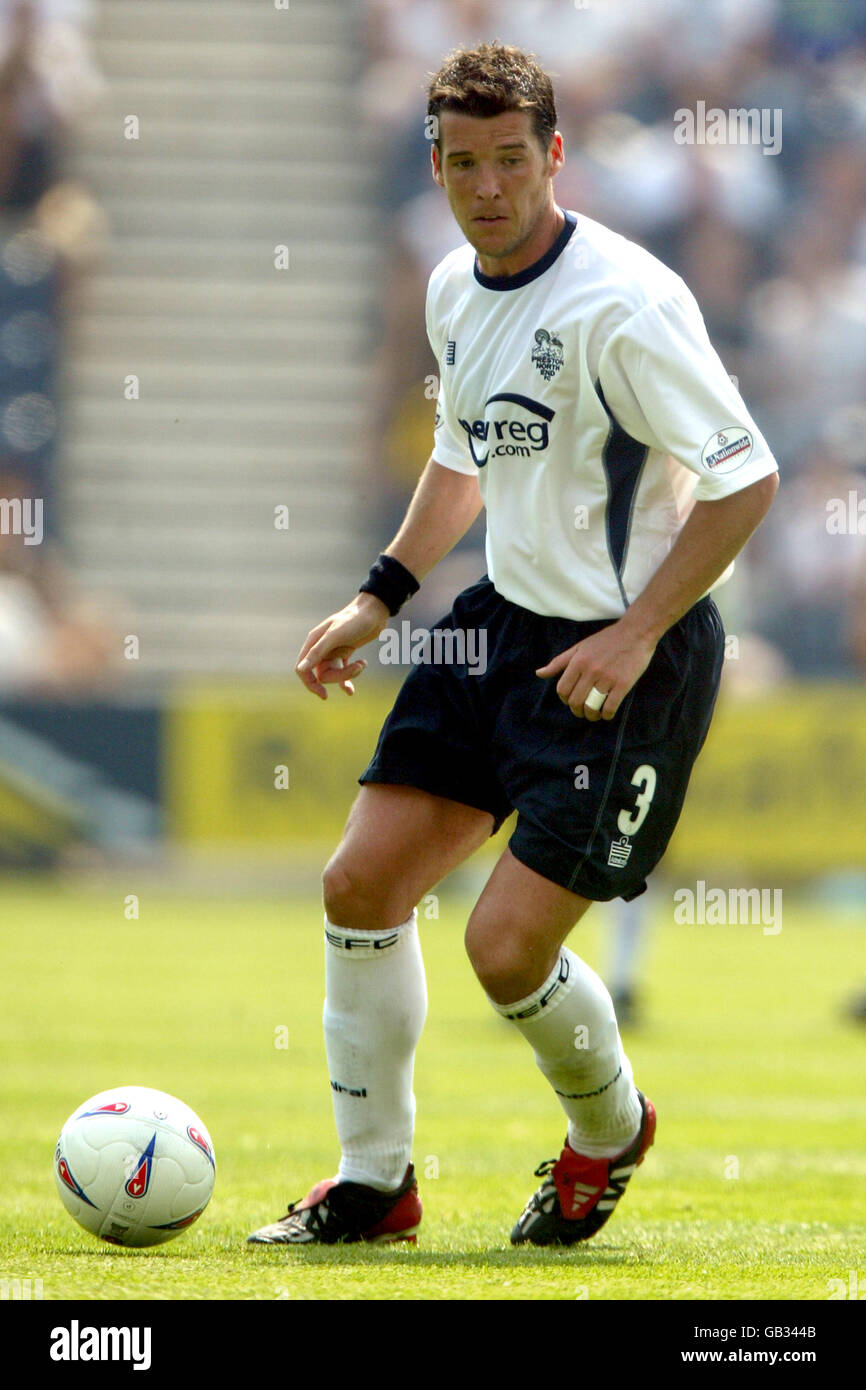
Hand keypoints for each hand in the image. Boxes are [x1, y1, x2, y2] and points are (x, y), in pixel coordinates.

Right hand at [295, 593, 388, 699]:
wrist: (375, 611)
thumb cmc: (354, 620)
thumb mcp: (335, 636)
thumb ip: (317, 652)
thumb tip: (301, 669)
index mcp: (314, 642)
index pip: (303, 669)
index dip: (310, 684)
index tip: (324, 694)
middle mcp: (321, 647)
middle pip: (321, 674)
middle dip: (339, 676)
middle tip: (356, 668)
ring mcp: (333, 651)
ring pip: (333, 673)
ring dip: (348, 674)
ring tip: (362, 665)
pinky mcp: (345, 652)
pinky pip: (342, 672)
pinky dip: (348, 680)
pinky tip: (351, 691)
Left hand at [536, 618, 656, 720]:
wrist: (635, 632)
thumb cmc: (606, 640)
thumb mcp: (579, 647)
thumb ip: (559, 662)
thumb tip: (539, 673)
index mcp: (578, 661)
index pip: (562, 689)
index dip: (564, 699)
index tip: (571, 700)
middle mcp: (590, 670)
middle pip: (575, 701)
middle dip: (577, 710)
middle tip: (582, 711)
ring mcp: (607, 678)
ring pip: (591, 707)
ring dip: (591, 715)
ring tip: (594, 714)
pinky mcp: (623, 684)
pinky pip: (610, 707)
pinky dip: (606, 715)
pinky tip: (607, 713)